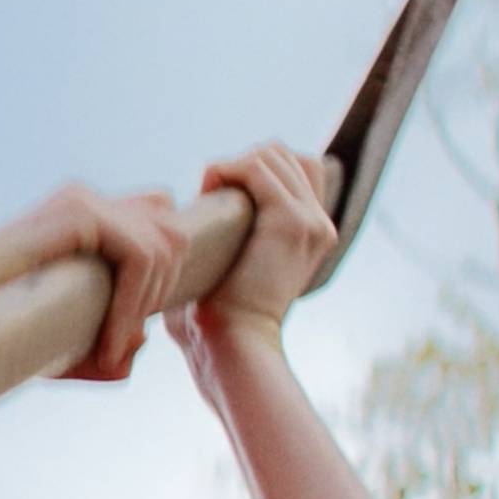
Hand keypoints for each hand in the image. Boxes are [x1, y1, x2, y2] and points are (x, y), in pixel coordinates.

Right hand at [0, 183, 186, 378]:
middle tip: (117, 341)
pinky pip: (139, 256)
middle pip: (175, 232)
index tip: (130, 323)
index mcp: (88, 215)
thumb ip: (108, 338)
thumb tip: (142, 341)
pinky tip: (104, 340)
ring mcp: (85, 199)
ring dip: (144, 306)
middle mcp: (89, 198)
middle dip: (163, 292)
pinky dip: (131, 305)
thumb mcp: (64, 334)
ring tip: (106, 349)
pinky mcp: (79, 211)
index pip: (162, 220)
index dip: (164, 271)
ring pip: (166, 246)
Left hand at [164, 143, 336, 377]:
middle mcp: (318, 223)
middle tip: (208, 192)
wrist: (229, 344)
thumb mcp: (222, 269)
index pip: (296, 168)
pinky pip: (257, 167)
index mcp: (308, 233)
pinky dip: (226, 169)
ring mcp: (310, 221)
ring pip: (273, 154)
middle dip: (241, 163)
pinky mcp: (292, 222)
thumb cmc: (208, 319)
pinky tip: (205, 189)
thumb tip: (180, 218)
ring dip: (231, 165)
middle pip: (285, 154)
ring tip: (206, 192)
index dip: (254, 169)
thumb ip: (218, 240)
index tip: (216, 194)